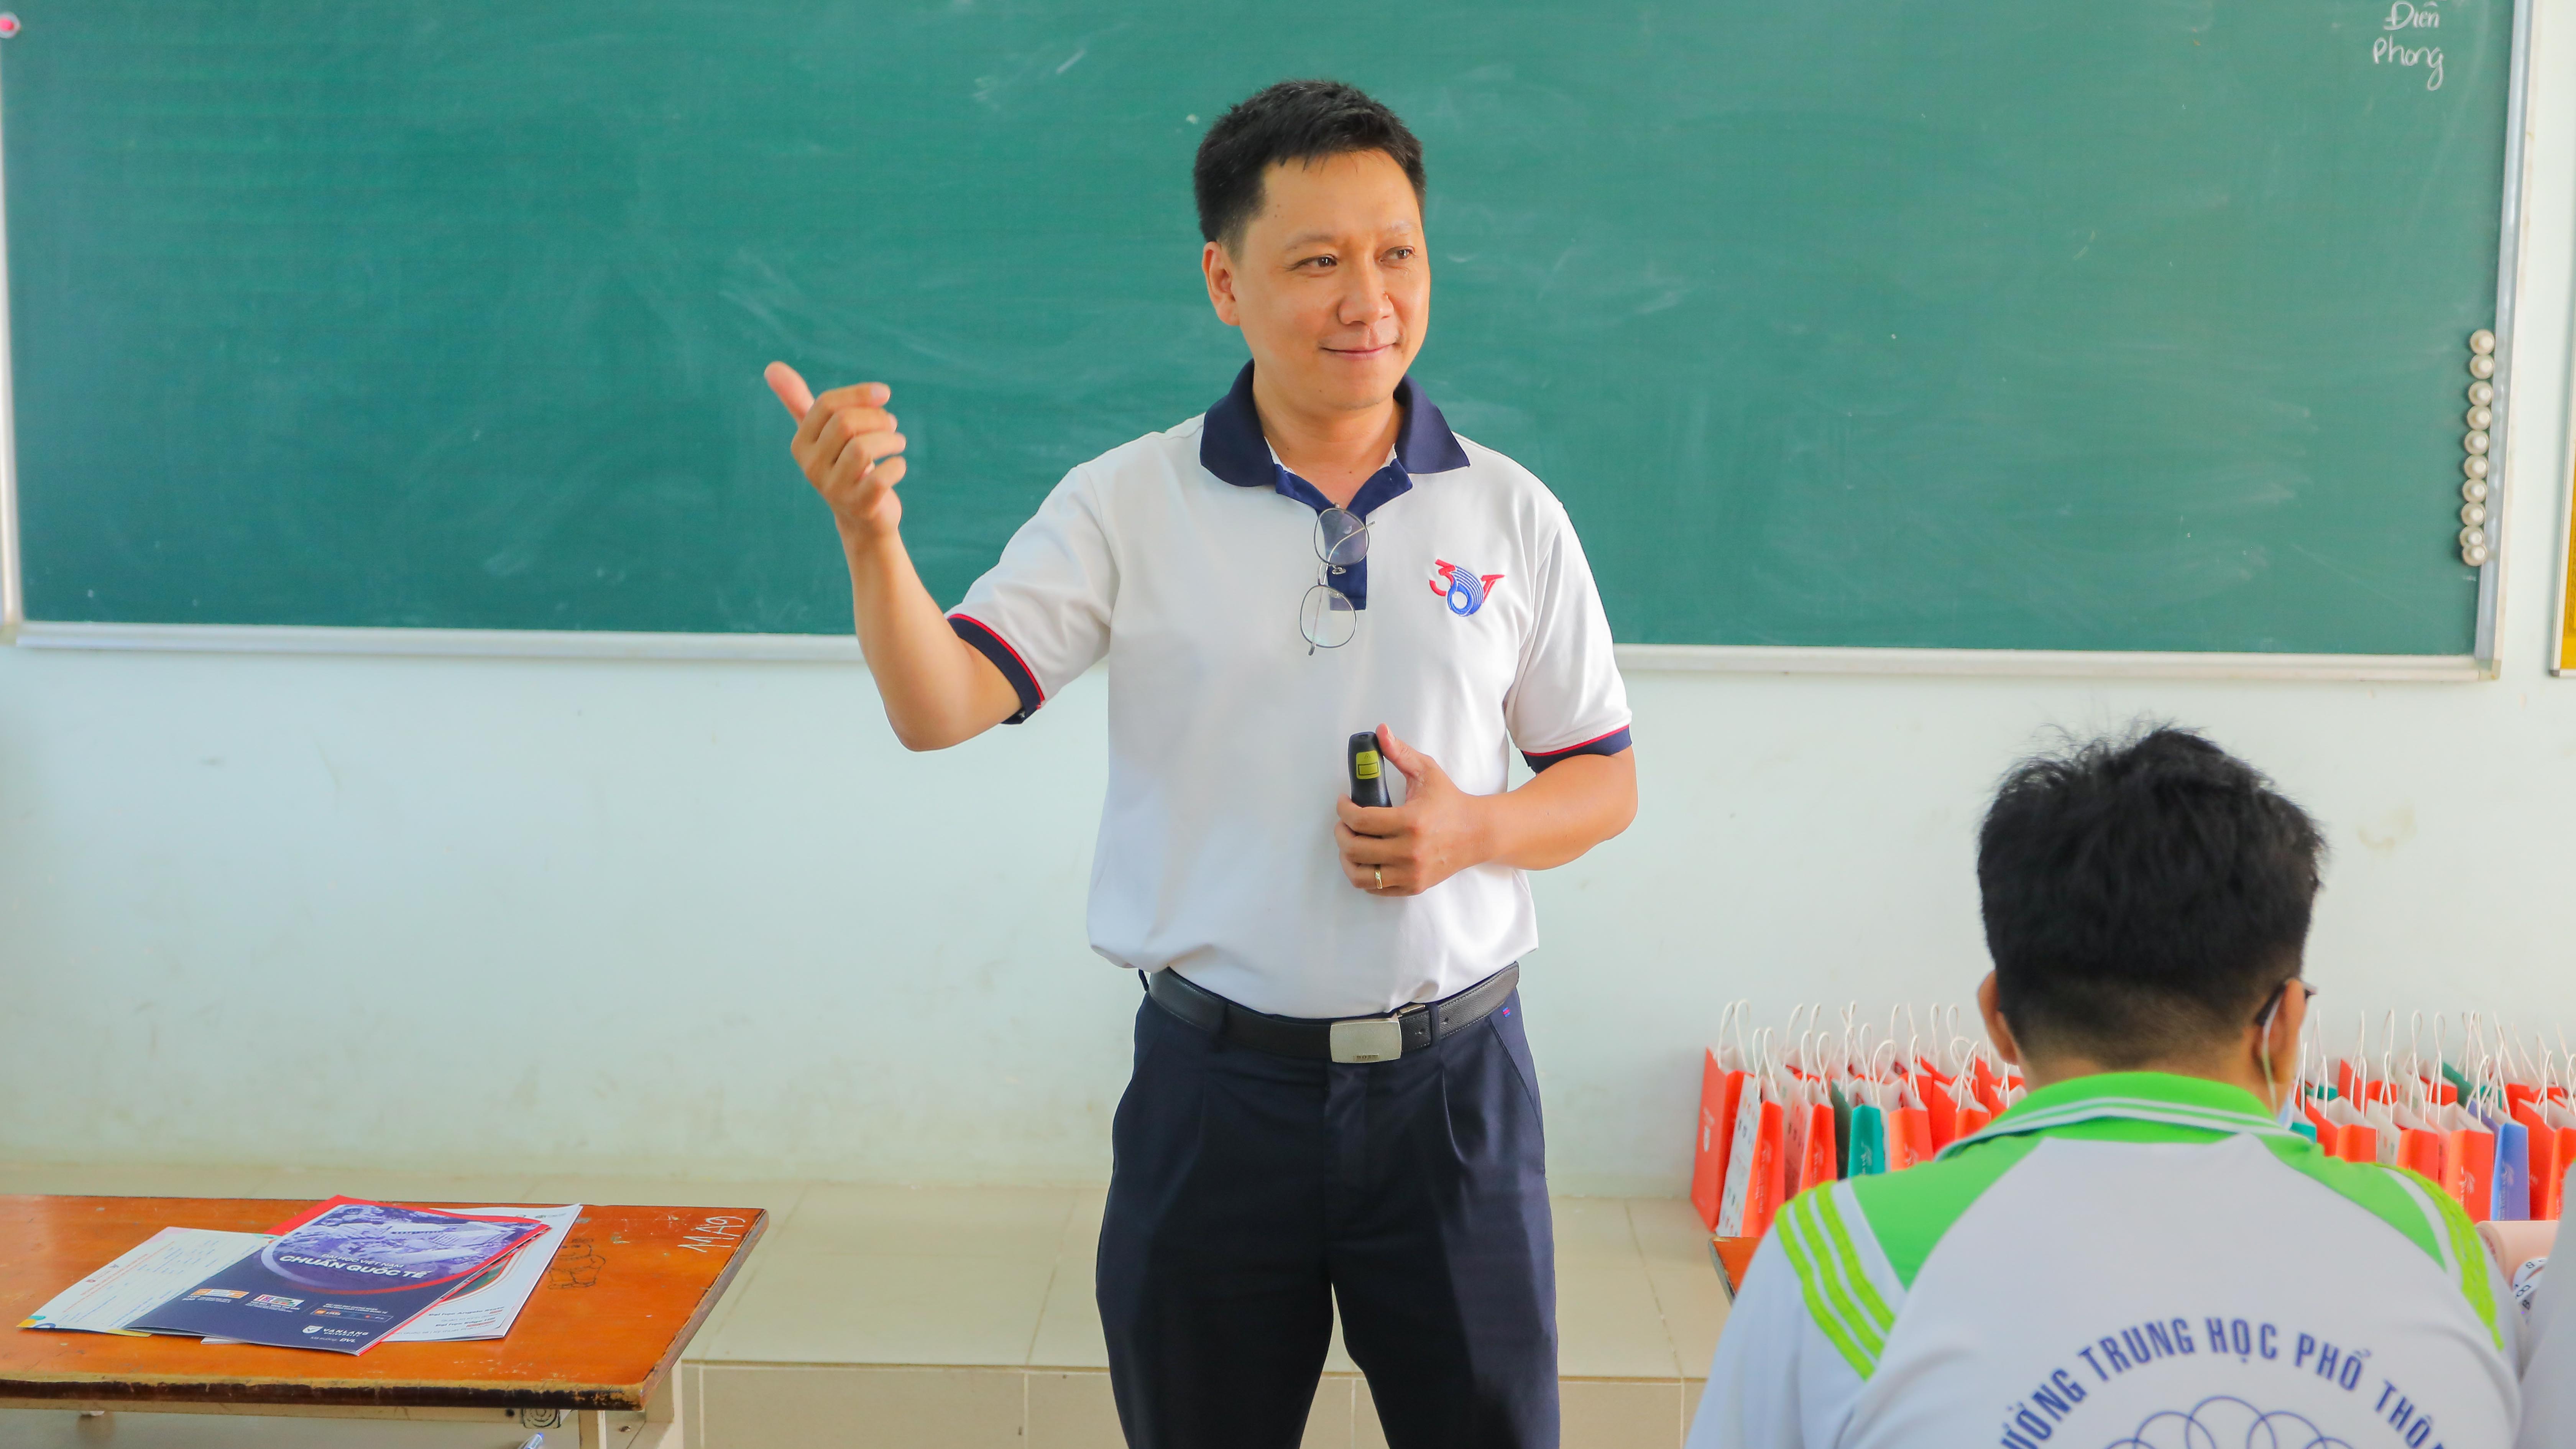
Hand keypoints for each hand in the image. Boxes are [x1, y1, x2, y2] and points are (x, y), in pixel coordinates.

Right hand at [765, 362, 908, 545]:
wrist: (863, 518)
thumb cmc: (844, 465)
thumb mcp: (821, 433)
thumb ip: (798, 401)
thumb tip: (771, 367)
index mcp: (801, 444)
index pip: (826, 404)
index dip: (859, 394)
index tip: (884, 394)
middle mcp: (811, 467)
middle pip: (845, 423)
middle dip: (877, 418)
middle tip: (892, 425)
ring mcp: (833, 489)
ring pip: (863, 448)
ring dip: (890, 439)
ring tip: (898, 442)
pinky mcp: (859, 506)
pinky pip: (880, 477)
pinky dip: (897, 466)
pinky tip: (898, 466)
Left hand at [1334, 725, 1492, 896]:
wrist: (1478, 834)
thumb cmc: (1450, 801)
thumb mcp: (1427, 772)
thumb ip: (1401, 753)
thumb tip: (1380, 731)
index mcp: (1411, 822)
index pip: (1360, 819)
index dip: (1343, 809)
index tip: (1344, 802)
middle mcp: (1410, 851)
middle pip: (1354, 848)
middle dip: (1340, 832)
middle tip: (1343, 823)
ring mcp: (1411, 873)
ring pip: (1359, 874)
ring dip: (1346, 858)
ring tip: (1350, 842)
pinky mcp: (1413, 886)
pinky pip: (1375, 888)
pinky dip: (1362, 875)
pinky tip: (1364, 859)